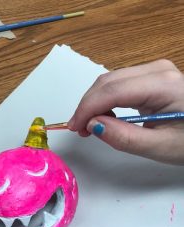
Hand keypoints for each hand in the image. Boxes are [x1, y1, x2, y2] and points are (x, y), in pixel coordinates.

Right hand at [68, 59, 183, 164]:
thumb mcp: (161, 146)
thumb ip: (125, 137)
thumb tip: (93, 125)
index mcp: (162, 85)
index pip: (112, 91)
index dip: (87, 109)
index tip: (74, 128)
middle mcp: (157, 70)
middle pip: (107, 82)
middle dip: (87, 105)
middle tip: (79, 129)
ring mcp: (154, 70)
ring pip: (110, 81)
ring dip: (94, 102)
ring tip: (89, 125)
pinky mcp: (152, 76)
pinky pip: (119, 84)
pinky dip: (105, 99)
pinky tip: (104, 115)